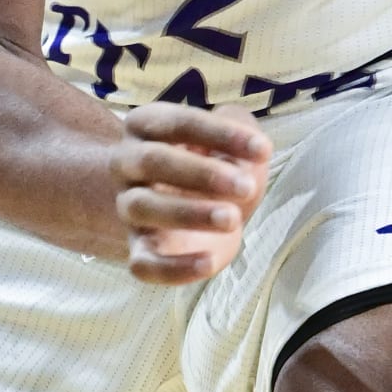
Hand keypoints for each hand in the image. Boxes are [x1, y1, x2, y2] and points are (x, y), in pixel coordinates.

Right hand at [111, 105, 272, 284]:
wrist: (196, 212)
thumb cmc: (215, 166)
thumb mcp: (231, 140)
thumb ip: (240, 126)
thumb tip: (249, 144)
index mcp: (147, 125)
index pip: (178, 123)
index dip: (221, 135)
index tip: (264, 150)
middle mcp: (127, 163)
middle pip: (153, 161)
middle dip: (202, 173)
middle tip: (247, 186)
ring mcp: (129, 207)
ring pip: (142, 207)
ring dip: (188, 214)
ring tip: (232, 219)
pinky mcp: (138, 249)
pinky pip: (142, 263)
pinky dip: (173, 267)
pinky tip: (209, 262)